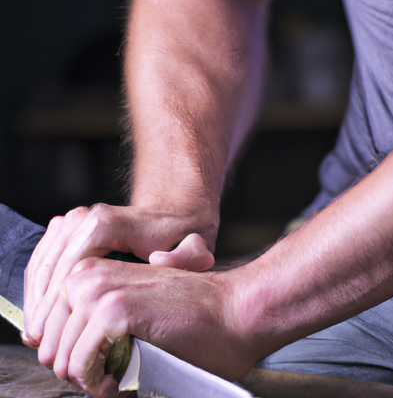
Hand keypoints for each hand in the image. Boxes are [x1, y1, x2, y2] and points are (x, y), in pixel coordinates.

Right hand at [23, 204, 215, 348]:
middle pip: (52, 268)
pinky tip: (40, 309)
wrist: (171, 212)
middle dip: (43, 308)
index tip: (51, 335)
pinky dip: (39, 283)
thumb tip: (159, 260)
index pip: (70, 269)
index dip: (56, 305)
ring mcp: (76, 219)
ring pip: (44, 263)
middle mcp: (86, 217)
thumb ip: (185, 256)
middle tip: (40, 344)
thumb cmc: (179, 234)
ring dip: (36, 298)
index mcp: (106, 224)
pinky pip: (45, 256)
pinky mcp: (71, 225)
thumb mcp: (193, 247)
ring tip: (37, 334)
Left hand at [34, 257, 252, 397]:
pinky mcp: (116, 310)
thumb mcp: (134, 311)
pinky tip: (116, 383)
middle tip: (103, 378)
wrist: (232, 311)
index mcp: (94, 272)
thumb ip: (97, 321)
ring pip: (61, 353)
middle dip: (72, 367)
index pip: (50, 324)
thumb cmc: (192, 317)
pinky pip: (80, 362)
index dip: (66, 353)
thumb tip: (58, 353)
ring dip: (83, 377)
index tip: (92, 368)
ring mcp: (102, 290)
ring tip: (110, 382)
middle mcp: (92, 275)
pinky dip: (94, 382)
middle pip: (50, 339)